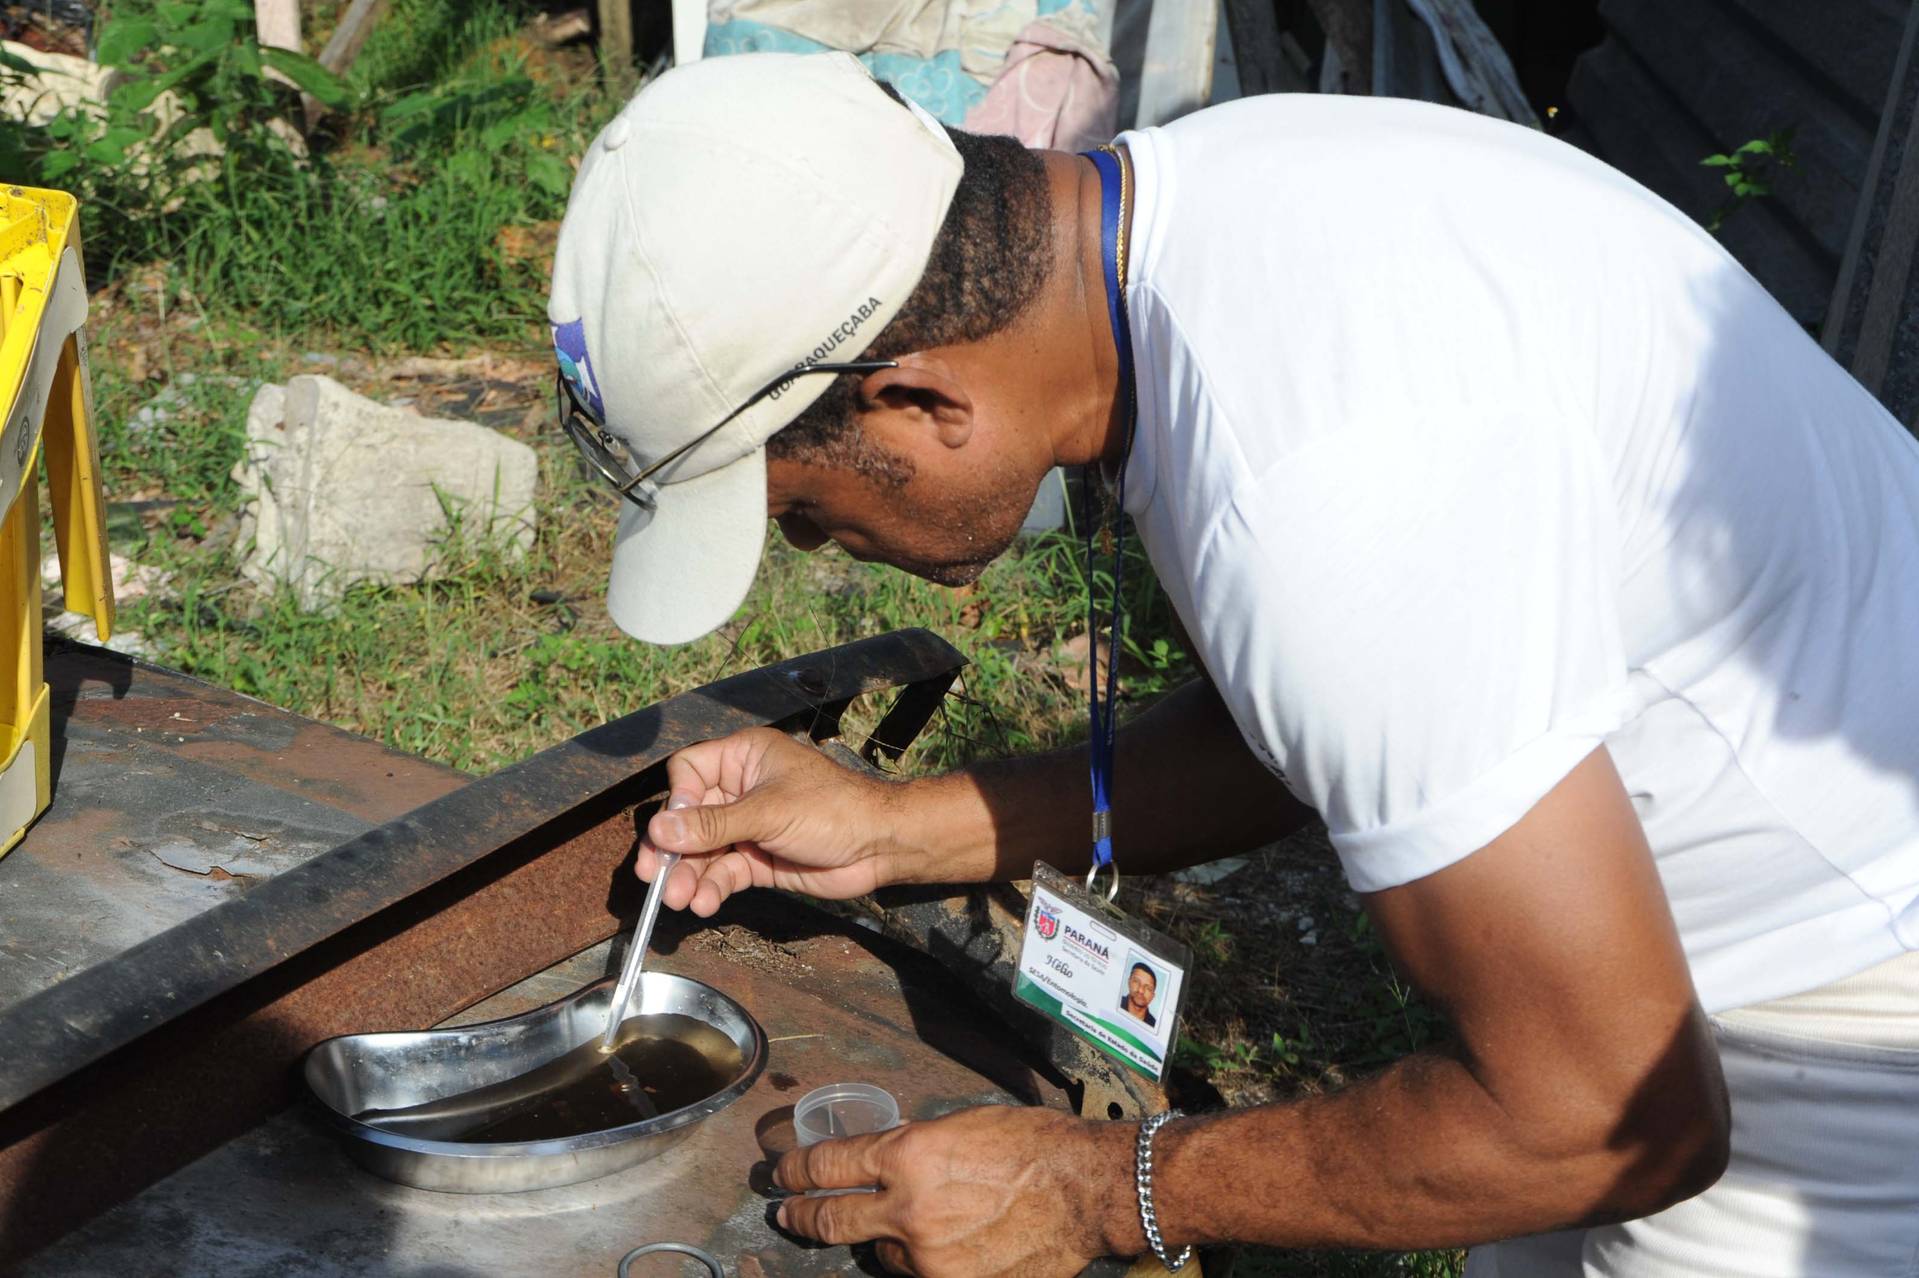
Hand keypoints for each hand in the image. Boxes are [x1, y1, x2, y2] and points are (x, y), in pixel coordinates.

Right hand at [638, 728, 908, 915]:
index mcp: (744, 758)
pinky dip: (712, 888)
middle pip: (688, 818)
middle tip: (653, 876)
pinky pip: (724, 872)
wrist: (879, 846)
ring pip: (703, 851)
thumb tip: (660, 830)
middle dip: (673, 849)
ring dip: (688, 875)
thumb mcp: (768, 812)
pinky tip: (704, 903)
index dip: (677, 800)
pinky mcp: (758, 859)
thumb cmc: (832, 809)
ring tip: (679, 898)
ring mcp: (749, 827)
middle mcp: (741, 789)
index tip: (674, 829)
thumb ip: (712, 824)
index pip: (689, 771)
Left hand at [773, 1106, 1142, 1276]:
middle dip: (801, 1217)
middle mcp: (908, 1210)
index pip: (827, 1166)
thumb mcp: (960, 1126)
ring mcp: (929, 1257)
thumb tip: (886, 1164)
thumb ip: (914, 1149)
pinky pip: (920, 1274)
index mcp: (907, 1156)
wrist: (1086, 1189)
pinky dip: (921, 1260)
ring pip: (882, 1254)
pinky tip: (946, 1245)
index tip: (782, 1175)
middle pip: (831, 1221)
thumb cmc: (1032, 1144)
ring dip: (884, 1240)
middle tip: (787, 1214)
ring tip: (909, 1225)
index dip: (796, 1171)